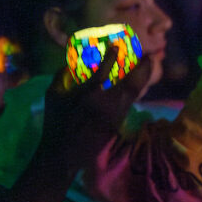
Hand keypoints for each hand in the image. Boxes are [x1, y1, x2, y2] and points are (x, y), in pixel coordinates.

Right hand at [42, 45, 151, 162]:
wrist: (63, 155)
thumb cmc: (55, 124)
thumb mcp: (52, 97)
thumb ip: (60, 77)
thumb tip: (70, 63)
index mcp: (89, 95)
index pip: (104, 70)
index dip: (112, 56)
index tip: (117, 46)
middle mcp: (107, 104)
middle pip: (131, 83)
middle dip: (142, 68)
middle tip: (149, 56)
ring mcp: (114, 116)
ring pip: (134, 94)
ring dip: (143, 79)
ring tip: (149, 66)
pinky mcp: (117, 125)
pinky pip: (130, 103)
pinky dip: (135, 91)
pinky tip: (137, 84)